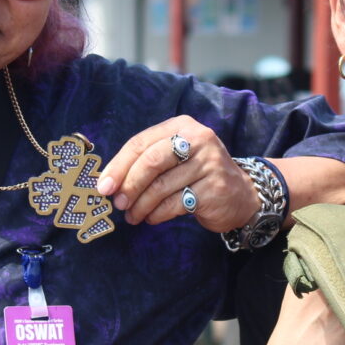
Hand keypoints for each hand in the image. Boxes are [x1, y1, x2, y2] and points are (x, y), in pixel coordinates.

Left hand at [96, 116, 258, 230]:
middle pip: (151, 161)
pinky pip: (175, 203)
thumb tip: (109, 181)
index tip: (103, 186)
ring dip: (140, 205)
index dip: (119, 165)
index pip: (141, 142)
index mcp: (182, 126)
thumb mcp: (175, 158)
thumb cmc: (197, 175)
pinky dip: (157, 214)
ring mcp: (209, 163)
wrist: (241, 194)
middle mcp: (198, 139)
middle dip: (129, 185)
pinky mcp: (215, 188)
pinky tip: (151, 218)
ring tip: (132, 216)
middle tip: (117, 204)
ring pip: (161, 186)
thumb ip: (146, 162)